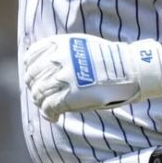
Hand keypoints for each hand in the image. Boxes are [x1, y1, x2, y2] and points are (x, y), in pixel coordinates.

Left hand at [23, 33, 161, 121]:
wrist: (130, 69)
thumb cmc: (110, 59)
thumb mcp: (82, 45)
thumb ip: (63, 52)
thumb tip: (48, 65)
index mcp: (59, 45)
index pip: (31, 57)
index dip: (31, 70)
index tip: (35, 78)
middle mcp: (57, 60)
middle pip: (32, 77)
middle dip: (35, 88)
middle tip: (42, 97)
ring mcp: (62, 78)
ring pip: (38, 94)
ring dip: (41, 103)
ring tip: (49, 108)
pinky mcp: (68, 97)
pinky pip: (48, 108)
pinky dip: (48, 114)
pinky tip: (54, 117)